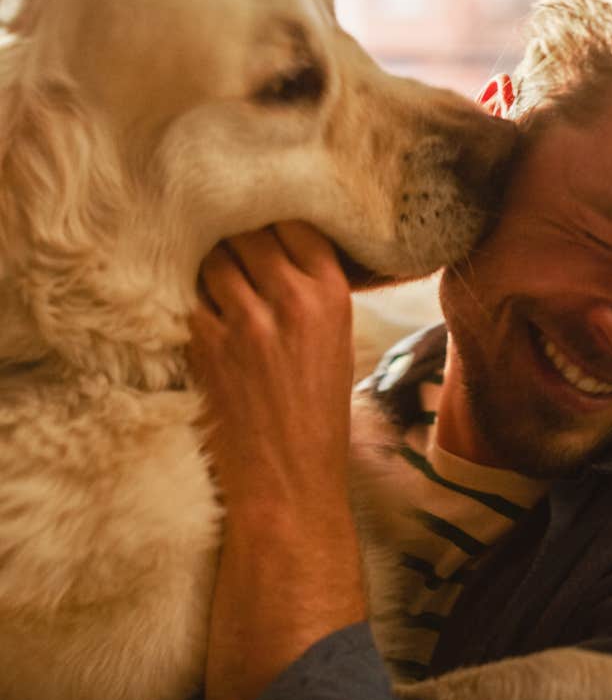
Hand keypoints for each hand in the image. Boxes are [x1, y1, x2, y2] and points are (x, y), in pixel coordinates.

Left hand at [188, 221, 365, 699]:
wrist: (288, 479)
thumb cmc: (318, 413)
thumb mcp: (336, 342)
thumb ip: (312, 292)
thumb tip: (278, 251)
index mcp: (329, 296)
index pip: (294, 224)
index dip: (275, 220)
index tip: (266, 222)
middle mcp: (287, 300)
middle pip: (247, 232)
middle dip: (239, 236)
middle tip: (236, 246)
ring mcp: (241, 322)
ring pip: (212, 259)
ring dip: (212, 264)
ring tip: (218, 280)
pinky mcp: (203, 345)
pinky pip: (189, 297)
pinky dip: (193, 298)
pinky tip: (203, 312)